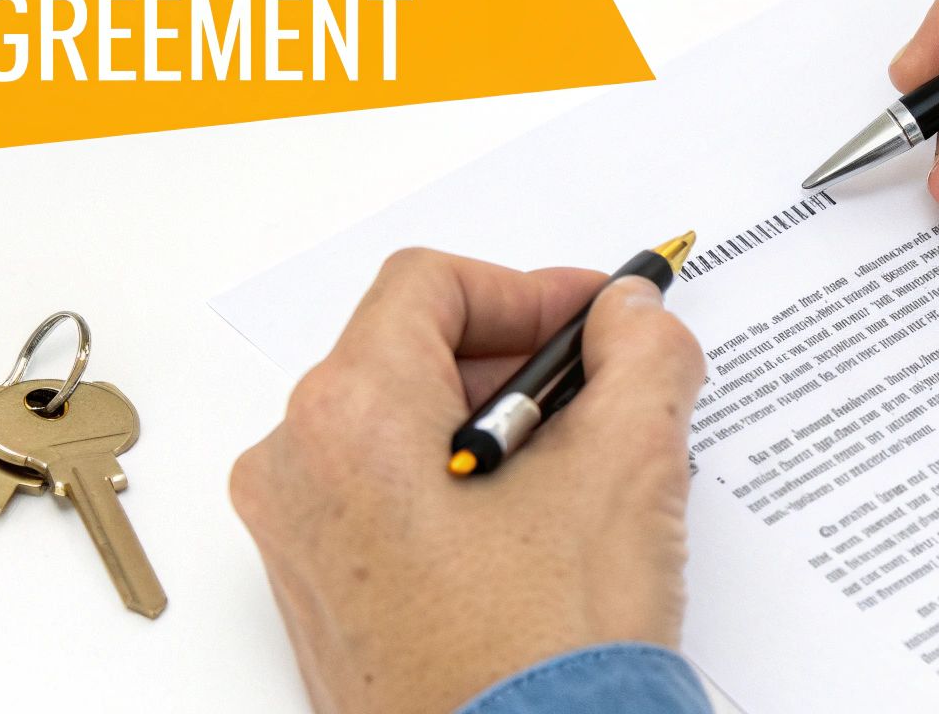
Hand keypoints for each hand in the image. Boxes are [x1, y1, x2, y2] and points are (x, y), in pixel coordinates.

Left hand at [231, 250, 704, 713]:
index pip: (429, 284)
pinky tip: (543, 531)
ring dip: (500, 427)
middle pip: (411, 353)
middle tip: (605, 394)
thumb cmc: (543, 655)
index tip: (596, 320)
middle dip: (520, 364)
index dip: (528, 288)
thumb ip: (641, 356)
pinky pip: (389, 497)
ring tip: (586, 473)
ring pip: (404, 428)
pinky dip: (464, 486)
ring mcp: (300, 542)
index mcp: (349, 418)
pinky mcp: (325, 597)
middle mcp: (297, 471)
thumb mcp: (627, 469)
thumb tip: (634, 315)